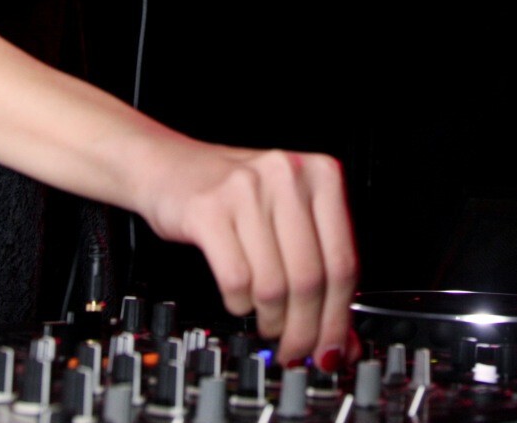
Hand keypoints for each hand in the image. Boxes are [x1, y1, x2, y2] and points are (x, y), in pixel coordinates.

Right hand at [131, 137, 358, 366]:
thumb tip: (343, 339)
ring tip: (268, 325)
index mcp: (323, 175)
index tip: (332, 348)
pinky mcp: (208, 209)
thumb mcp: (288, 218)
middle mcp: (288, 175)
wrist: (173, 165)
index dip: (338, 319)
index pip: (343, 263)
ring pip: (273, 285)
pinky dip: (240, 304)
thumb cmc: (237, 194)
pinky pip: (235, 279)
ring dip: (272, 321)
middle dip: (304, 330)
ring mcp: (247, 189)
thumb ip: (321, 270)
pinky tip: (240, 300)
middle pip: (310, 279)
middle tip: (296, 351)